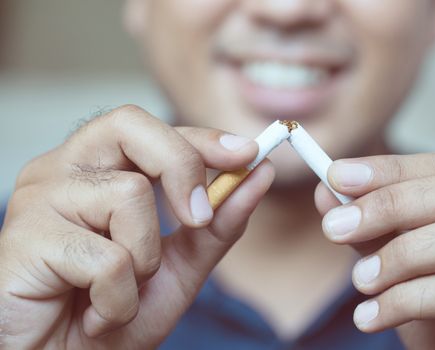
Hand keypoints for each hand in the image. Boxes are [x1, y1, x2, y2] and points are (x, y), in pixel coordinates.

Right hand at [0, 105, 274, 348]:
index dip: (201, 136)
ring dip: (144, 261)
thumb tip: (261, 174)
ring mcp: (39, 199)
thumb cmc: (112, 312)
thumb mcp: (179, 265)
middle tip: (197, 218)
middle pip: (131, 126)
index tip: (248, 153)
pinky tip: (94, 316)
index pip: (149, 128)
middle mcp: (63, 170)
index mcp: (95, 169)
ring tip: (117, 292)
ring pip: (128, 194)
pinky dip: (118, 300)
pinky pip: (108, 257)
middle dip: (181, 166)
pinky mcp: (25, 238)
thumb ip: (219, 222)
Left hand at [315, 153, 434, 349]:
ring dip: (402, 255)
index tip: (336, 176)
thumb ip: (373, 229)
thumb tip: (327, 193)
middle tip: (336, 227)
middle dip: (391, 204)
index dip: (393, 169)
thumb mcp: (402, 268)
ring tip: (361, 281)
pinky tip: (372, 317)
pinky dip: (407, 299)